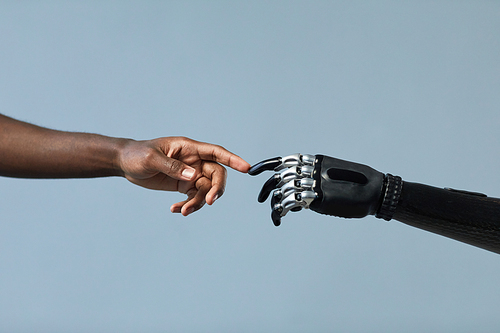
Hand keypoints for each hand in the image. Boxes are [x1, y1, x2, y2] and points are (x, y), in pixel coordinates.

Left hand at [118, 137, 249, 215]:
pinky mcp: (182, 185)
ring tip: (183, 211)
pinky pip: (193, 197)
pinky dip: (187, 206)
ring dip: (198, 203)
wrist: (124, 163)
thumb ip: (173, 166)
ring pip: (205, 190)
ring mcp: (189, 173)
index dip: (233, 159)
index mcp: (189, 148)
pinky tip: (174, 209)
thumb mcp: (151, 158)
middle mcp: (193, 161)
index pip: (216, 152)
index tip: (246, 168)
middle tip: (210, 201)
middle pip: (216, 175)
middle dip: (216, 189)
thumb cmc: (137, 154)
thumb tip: (192, 176)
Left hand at [249, 154, 396, 225]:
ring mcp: (315, 183)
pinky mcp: (318, 198)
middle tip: (261, 199)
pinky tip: (281, 218)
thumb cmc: (357, 189)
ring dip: (275, 203)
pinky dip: (281, 210)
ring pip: (283, 189)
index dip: (267, 165)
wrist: (376, 193)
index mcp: (316, 162)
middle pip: (281, 175)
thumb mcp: (333, 184)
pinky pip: (291, 202)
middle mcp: (313, 169)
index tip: (252, 171)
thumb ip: (315, 185)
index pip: (285, 160)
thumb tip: (298, 200)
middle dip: (267, 187)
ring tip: (275, 214)